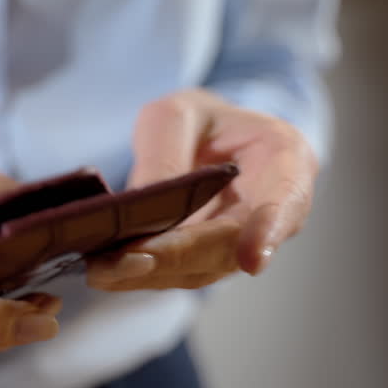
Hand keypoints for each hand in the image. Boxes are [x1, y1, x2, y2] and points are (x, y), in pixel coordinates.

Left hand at [87, 89, 318, 289]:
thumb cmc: (199, 120)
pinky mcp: (209, 260)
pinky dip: (142, 274)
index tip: (250, 259)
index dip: (267, 230)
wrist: (207, 138)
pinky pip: (180, 272)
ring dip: (151, 274)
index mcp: (283, 157)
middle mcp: (274, 211)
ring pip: (201, 268)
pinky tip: (106, 271)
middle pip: (230, 245)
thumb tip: (141, 209)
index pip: (285, 199)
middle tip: (127, 260)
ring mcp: (243, 243)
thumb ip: (164, 153)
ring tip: (102, 269)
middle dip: (177, 256)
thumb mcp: (177, 113)